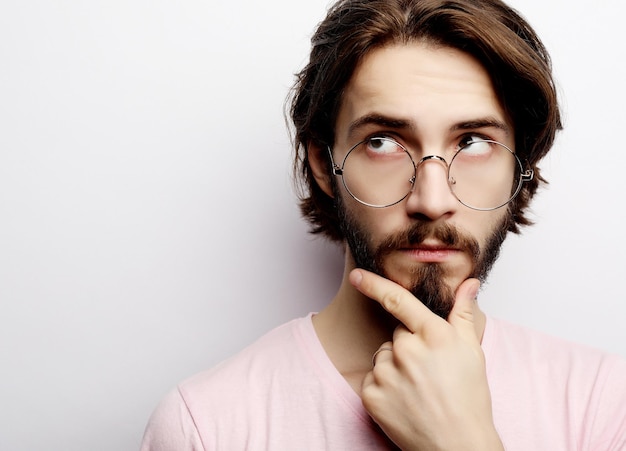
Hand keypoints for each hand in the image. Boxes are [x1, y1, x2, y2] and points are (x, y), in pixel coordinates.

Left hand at [354, 269, 502, 450]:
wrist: (458, 446)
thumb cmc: (469, 400)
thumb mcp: (473, 352)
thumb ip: (463, 314)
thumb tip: (468, 283)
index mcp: (433, 335)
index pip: (397, 300)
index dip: (374, 284)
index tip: (357, 275)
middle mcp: (407, 350)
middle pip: (396, 335)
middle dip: (408, 346)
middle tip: (428, 370)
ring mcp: (387, 373)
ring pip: (383, 357)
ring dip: (394, 367)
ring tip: (417, 388)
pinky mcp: (371, 395)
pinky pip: (372, 379)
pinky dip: (383, 387)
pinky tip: (403, 400)